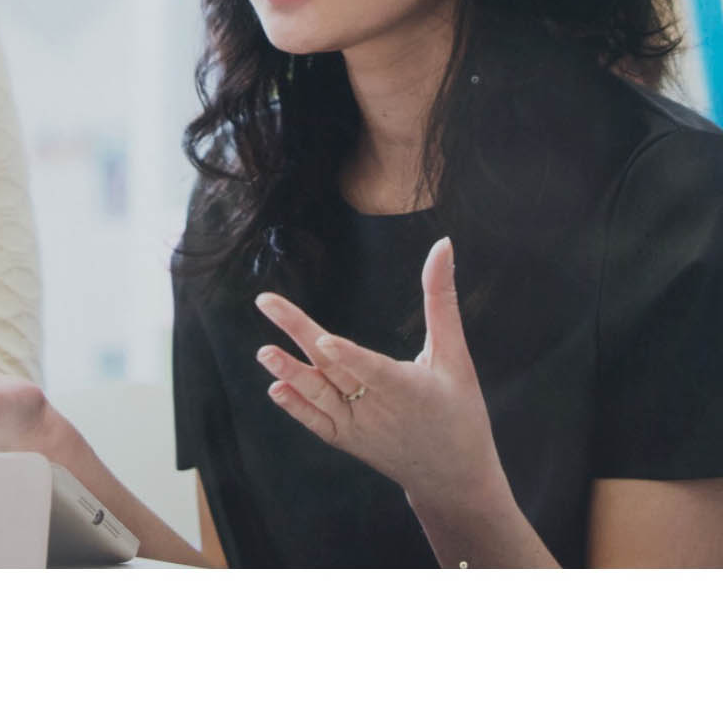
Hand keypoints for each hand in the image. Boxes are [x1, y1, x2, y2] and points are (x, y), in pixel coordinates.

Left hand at [253, 237, 507, 515]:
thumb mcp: (457, 357)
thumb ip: (441, 300)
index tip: (325, 342)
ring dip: (290, 373)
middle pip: (333, 370)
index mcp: (409, 390)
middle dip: (298, 335)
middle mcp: (378, 411)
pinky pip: (317, 423)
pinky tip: (275, 387)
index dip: (349, 357)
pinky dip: (296, 408)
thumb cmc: (459, 411)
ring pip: (318, 398)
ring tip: (263, 352)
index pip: (373, 371)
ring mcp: (358, 429)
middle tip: (266, 302)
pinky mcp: (347, 441)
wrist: (452, 477)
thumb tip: (443, 245)